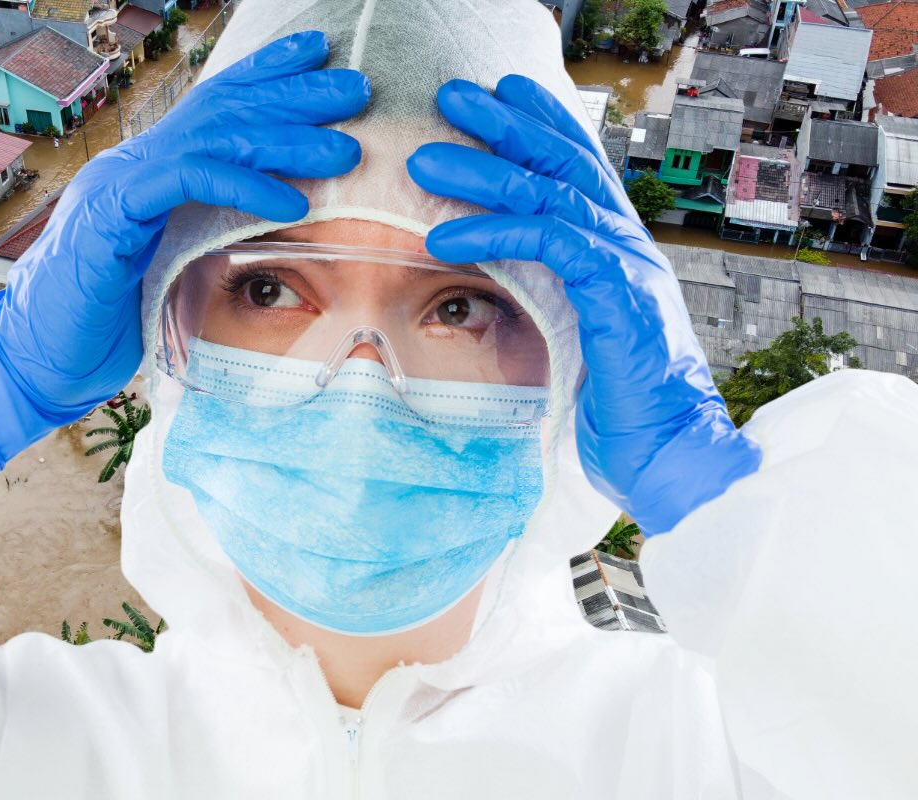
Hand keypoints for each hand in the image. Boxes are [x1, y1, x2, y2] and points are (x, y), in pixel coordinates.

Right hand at [0, 31, 370, 475]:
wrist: (38, 359)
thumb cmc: (107, 322)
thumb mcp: (169, 270)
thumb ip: (208, 237)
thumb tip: (274, 230)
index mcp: (151, 171)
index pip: (215, 107)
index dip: (268, 74)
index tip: (320, 55)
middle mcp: (134, 165)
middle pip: (222, 109)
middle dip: (293, 93)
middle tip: (359, 87)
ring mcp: (119, 185)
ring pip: (211, 137)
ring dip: (284, 137)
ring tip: (345, 149)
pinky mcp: (111, 218)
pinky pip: (187, 184)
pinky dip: (244, 186)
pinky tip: (292, 200)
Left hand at [406, 76, 759, 534]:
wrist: (667, 453)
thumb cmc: (617, 404)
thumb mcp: (574, 335)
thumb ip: (549, 294)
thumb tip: (494, 278)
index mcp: (614, 248)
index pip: (576, 167)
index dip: (540, 122)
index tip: (498, 91)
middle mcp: (624, 244)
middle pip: (562, 163)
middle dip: (505, 123)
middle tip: (450, 94)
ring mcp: (626, 265)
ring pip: (550, 194)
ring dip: (481, 172)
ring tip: (421, 161)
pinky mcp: (617, 295)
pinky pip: (551, 243)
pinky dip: (494, 231)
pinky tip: (444, 234)